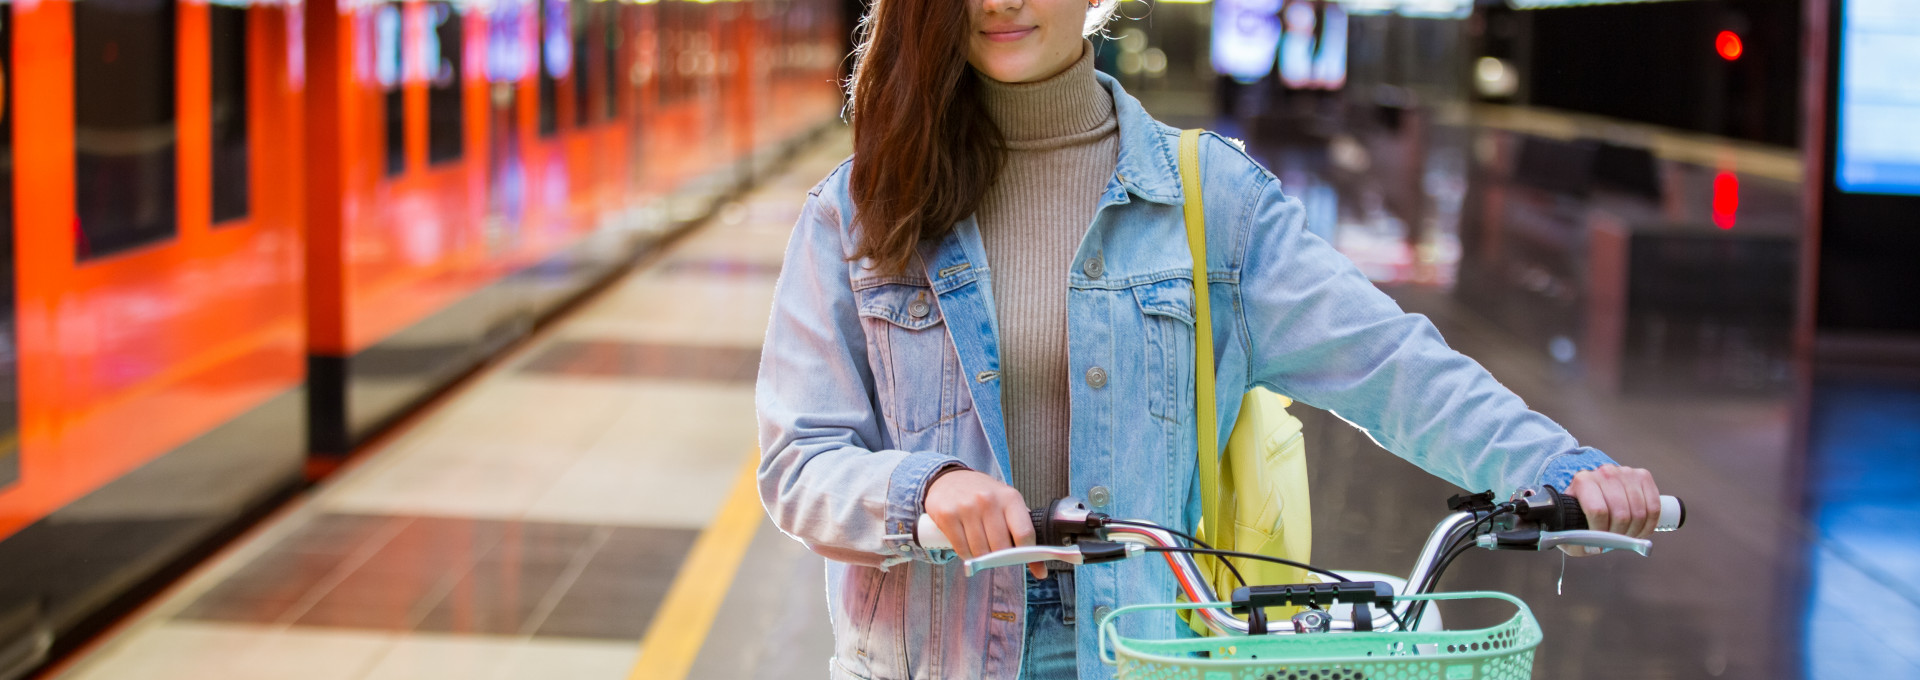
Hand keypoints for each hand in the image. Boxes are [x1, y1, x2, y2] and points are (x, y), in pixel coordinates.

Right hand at [924, 469, 1045, 577]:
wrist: (950, 479)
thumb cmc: (984, 496)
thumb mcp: (1007, 504)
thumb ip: (1023, 532)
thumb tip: (1040, 571)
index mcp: (1010, 497)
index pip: (1024, 534)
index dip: (1027, 554)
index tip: (1026, 561)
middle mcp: (988, 500)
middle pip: (1001, 547)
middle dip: (1001, 557)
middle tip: (997, 552)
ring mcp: (966, 507)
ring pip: (981, 552)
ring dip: (982, 557)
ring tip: (981, 545)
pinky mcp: (947, 515)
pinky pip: (961, 549)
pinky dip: (966, 554)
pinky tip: (967, 544)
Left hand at [1562, 464, 1660, 555]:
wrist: (1594, 490)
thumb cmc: (1582, 510)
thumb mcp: (1570, 524)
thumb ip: (1576, 538)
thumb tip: (1593, 547)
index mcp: (1583, 481)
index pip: (1598, 511)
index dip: (1601, 533)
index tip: (1599, 544)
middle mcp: (1605, 473)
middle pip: (1621, 514)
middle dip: (1619, 535)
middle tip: (1615, 541)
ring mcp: (1626, 473)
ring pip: (1639, 513)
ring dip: (1635, 531)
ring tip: (1626, 536)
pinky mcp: (1643, 476)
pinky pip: (1654, 508)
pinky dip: (1649, 524)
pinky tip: (1640, 529)